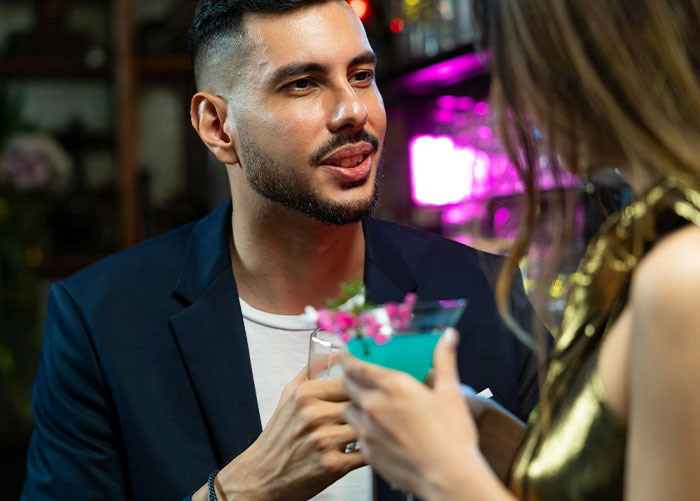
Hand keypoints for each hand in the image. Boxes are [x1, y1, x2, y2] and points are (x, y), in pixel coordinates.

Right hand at [202, 366, 364, 500]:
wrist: (262, 476)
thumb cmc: (278, 437)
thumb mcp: (289, 396)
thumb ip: (311, 372)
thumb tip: (334, 355)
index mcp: (305, 394)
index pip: (349, 381)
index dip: (362, 388)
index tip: (367, 393)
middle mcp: (314, 415)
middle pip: (360, 404)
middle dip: (369, 410)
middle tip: (375, 412)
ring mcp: (323, 440)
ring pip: (365, 427)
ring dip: (371, 430)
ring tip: (372, 431)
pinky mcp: (332, 465)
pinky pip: (365, 453)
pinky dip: (370, 451)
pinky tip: (366, 449)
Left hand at [341, 328, 513, 500]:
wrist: (448, 478)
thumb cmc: (452, 438)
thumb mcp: (451, 392)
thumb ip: (444, 360)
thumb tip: (448, 336)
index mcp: (392, 385)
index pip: (354, 364)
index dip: (347, 356)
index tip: (348, 352)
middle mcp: (373, 405)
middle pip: (346, 383)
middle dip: (350, 376)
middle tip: (360, 375)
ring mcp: (367, 430)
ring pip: (348, 408)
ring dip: (355, 403)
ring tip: (370, 404)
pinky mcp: (367, 451)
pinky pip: (356, 433)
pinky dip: (363, 428)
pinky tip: (379, 430)